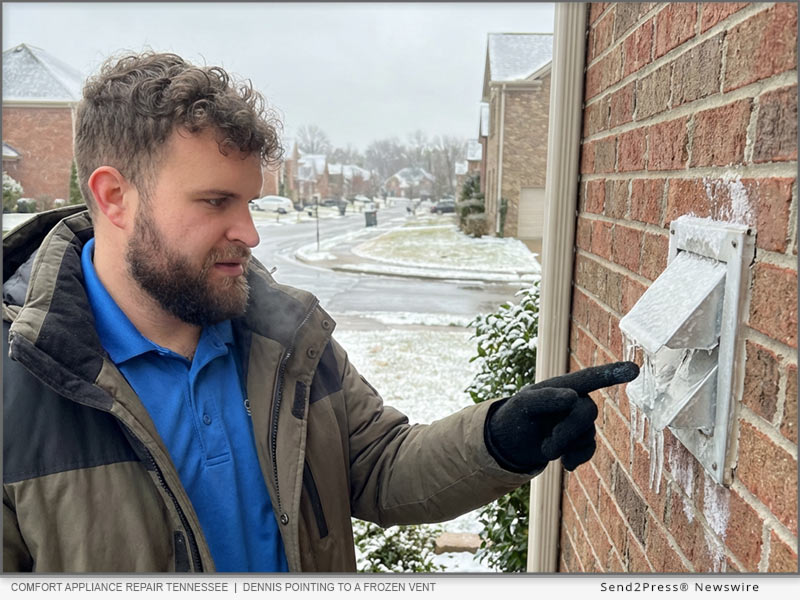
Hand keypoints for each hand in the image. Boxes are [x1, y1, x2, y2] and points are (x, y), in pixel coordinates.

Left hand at [485, 362, 638, 471]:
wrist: (513, 442)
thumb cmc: (516, 416)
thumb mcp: (522, 404)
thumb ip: (544, 398)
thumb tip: (573, 397)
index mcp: (563, 385)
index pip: (590, 377)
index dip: (612, 373)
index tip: (635, 369)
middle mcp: (576, 400)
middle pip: (588, 411)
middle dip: (568, 431)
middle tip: (547, 446)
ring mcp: (580, 421)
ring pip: (587, 433)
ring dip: (564, 445)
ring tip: (545, 449)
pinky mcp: (580, 441)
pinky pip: (589, 449)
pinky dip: (576, 458)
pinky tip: (565, 464)